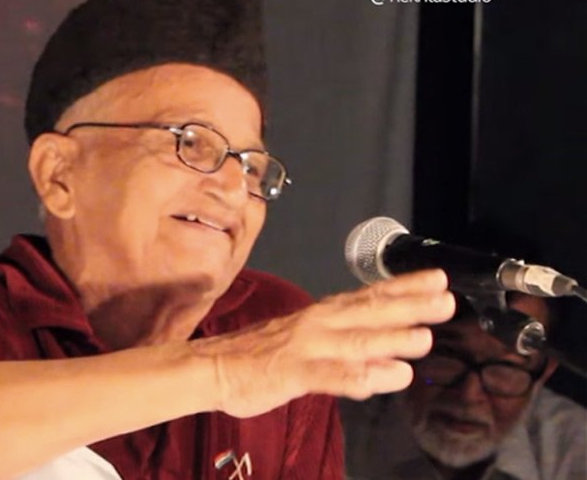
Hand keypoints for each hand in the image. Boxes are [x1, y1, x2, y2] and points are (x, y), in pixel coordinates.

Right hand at [195, 269, 453, 416]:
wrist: (213, 366)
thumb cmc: (261, 356)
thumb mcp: (312, 347)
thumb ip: (352, 353)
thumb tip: (393, 360)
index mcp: (323, 315)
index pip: (370, 296)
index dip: (406, 288)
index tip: (438, 280)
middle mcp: (319, 325)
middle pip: (370, 313)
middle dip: (410, 306)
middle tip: (444, 301)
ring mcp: (307, 348)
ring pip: (355, 341)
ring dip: (390, 338)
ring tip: (423, 338)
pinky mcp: (292, 372)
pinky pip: (330, 376)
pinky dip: (358, 376)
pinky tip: (383, 378)